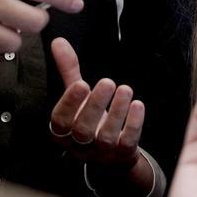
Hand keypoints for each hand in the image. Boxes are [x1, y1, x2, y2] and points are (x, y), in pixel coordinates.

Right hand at [48, 38, 144, 168]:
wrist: (111, 152)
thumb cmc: (89, 117)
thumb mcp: (78, 96)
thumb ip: (69, 70)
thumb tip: (58, 41)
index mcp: (62, 132)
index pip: (59, 121)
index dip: (69, 103)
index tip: (81, 83)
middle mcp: (79, 146)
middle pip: (82, 130)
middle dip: (95, 105)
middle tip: (108, 82)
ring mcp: (101, 153)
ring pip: (105, 137)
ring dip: (116, 112)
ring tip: (125, 89)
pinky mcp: (121, 155)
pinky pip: (126, 143)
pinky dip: (133, 124)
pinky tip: (138, 105)